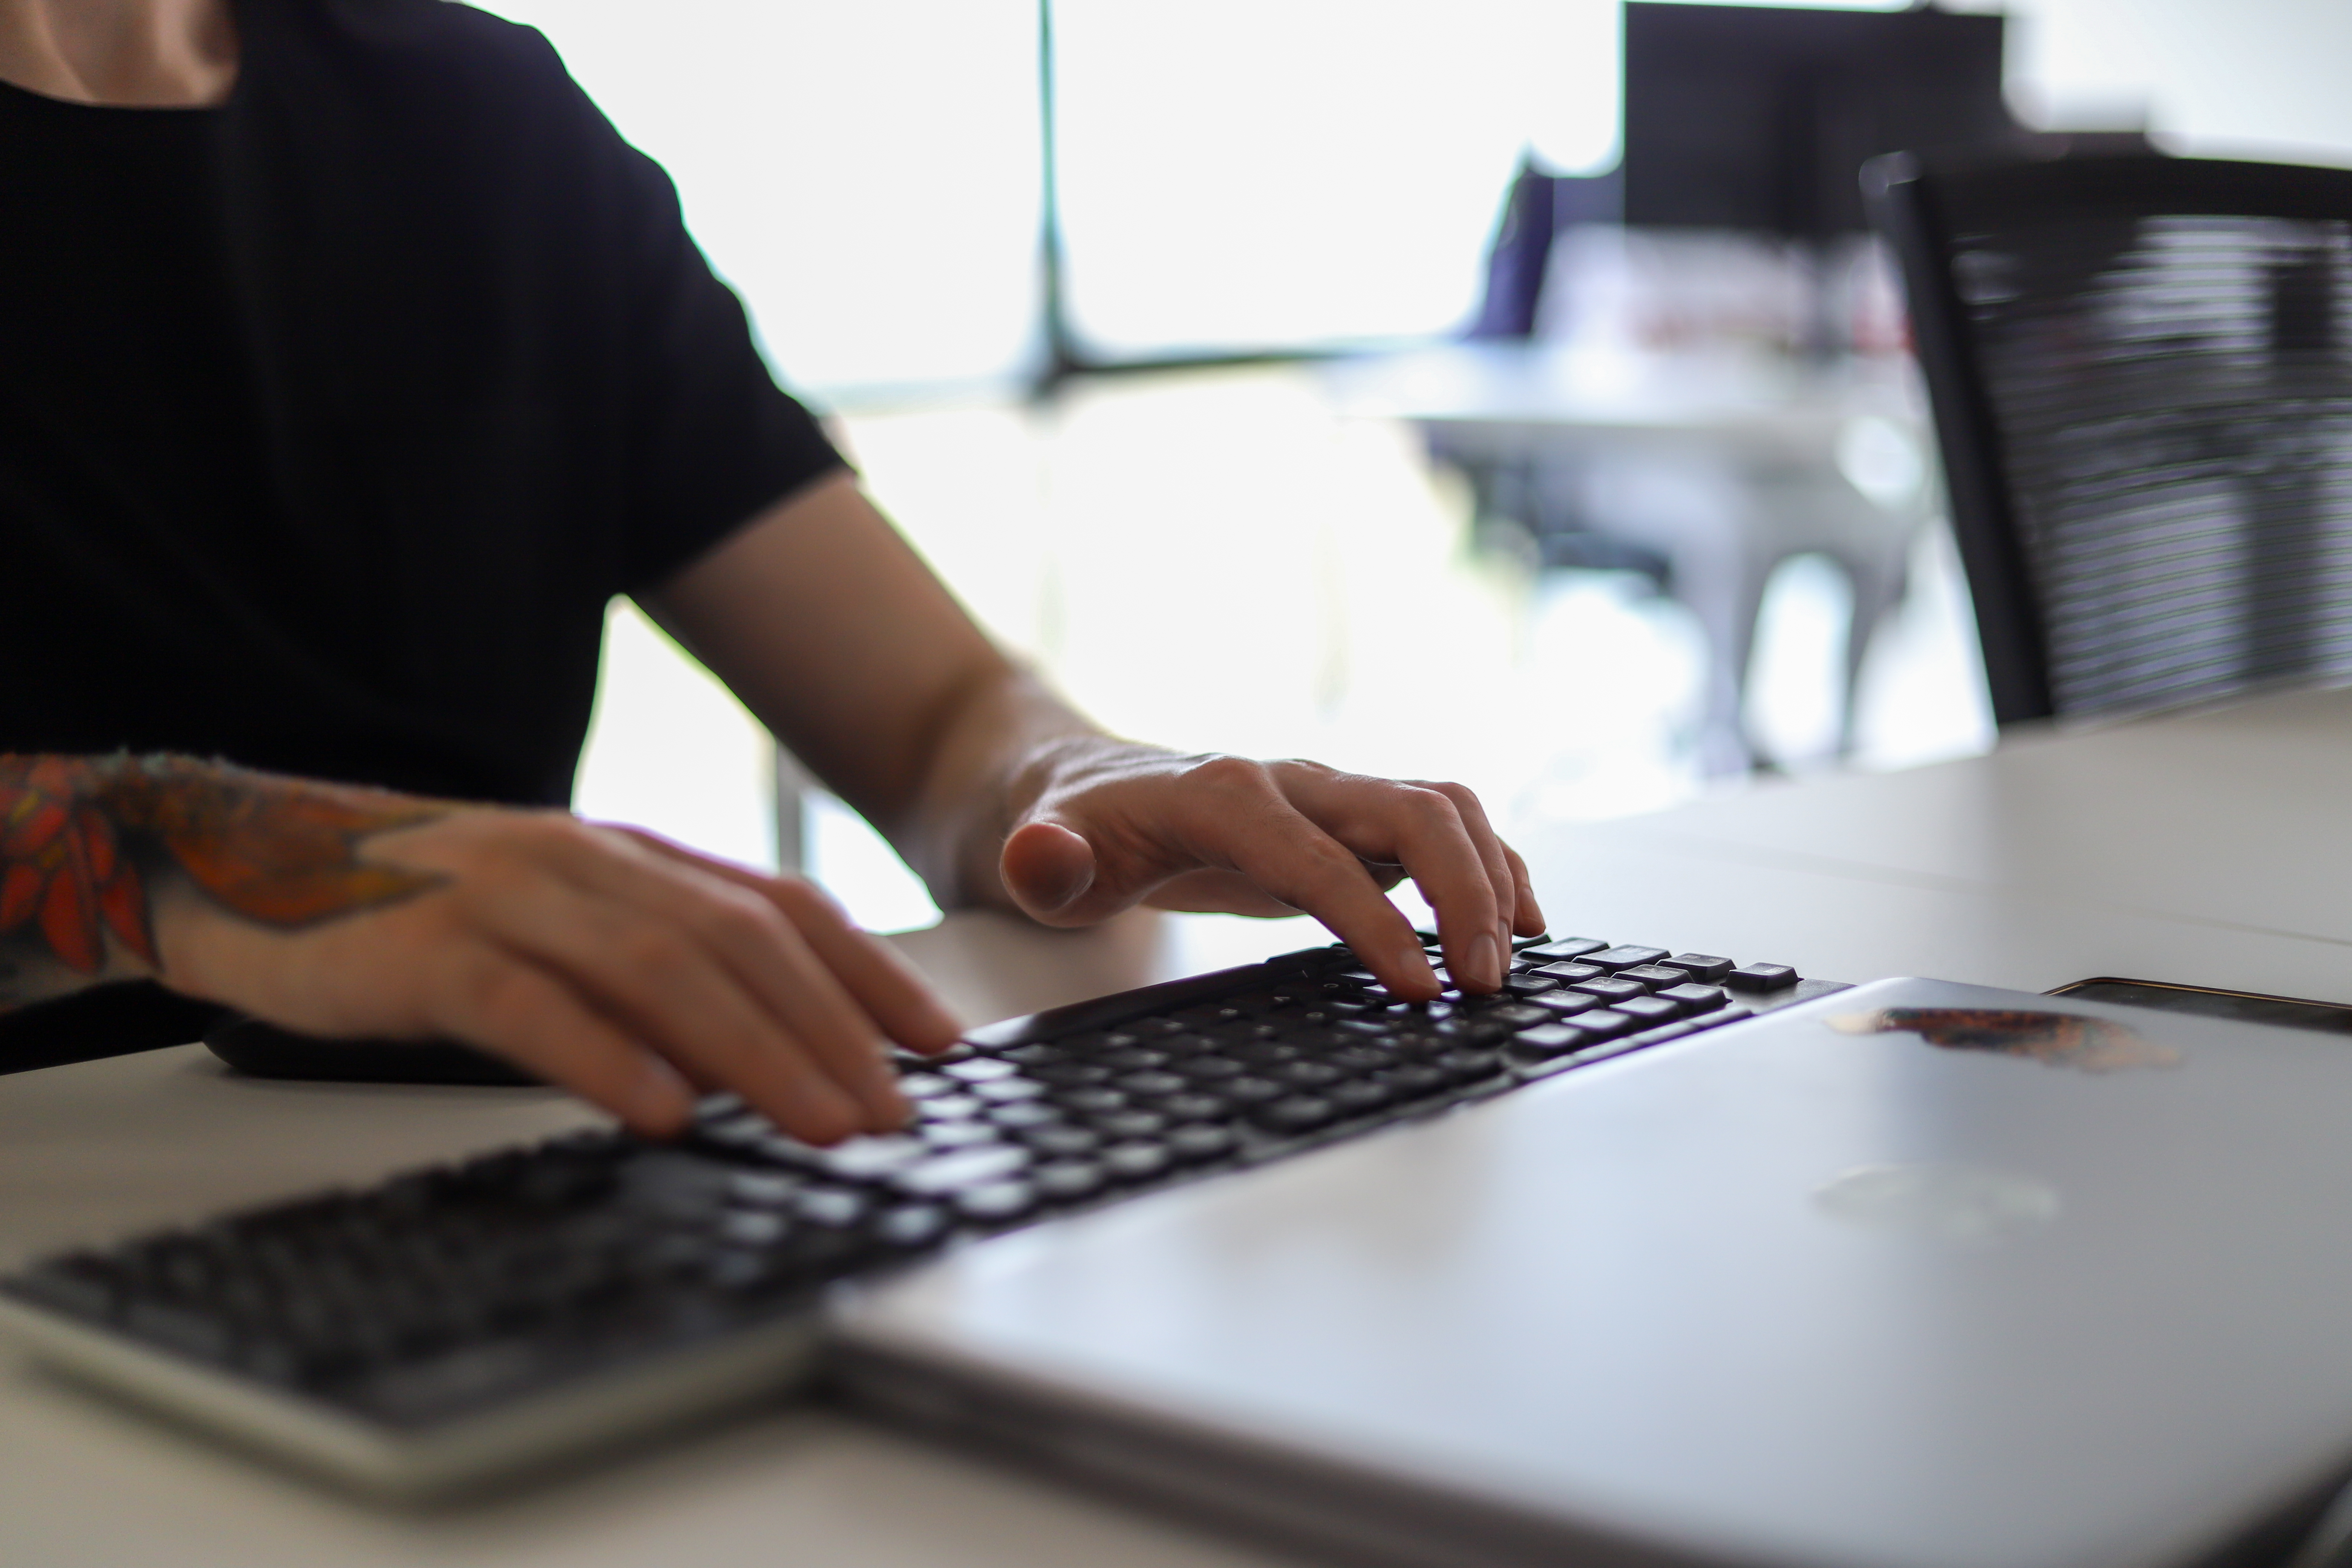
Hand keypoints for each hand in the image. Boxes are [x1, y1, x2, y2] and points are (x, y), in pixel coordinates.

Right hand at [155, 808, 963, 1141]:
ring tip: (819, 1124)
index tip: (939, 1043)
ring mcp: (505, 898)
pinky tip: (663, 1112)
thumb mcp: (561, 926)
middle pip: (738, 944)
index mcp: (629, 856)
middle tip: (891, 1114)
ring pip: (658, 968)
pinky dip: (606, 1058)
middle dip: (831, 1031)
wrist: (254, 866)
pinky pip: (531, 1005)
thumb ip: (657, 970)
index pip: (779, 908)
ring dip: (753, 1052)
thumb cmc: (427, 914)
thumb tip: (771, 1055)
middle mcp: (584, 863)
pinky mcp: (424, 951)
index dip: (870, 973)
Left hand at [995, 742, 1544, 1001]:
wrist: (1081, 784)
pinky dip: (1491, 868)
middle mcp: (1292, 782)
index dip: (1373, 919)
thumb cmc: (1070, 828)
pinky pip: (1442, 827)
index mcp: (1221, 796)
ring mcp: (1329, 796)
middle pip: (1411, 807)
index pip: (1317, 856)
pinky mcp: (1349, 821)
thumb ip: (1042, 861)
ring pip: (1442, 808)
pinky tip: (1517, 928)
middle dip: (1464, 890)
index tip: (1417, 991)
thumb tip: (1042, 859)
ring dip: (1490, 878)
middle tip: (1482, 986)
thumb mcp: (1036, 853)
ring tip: (1505, 968)